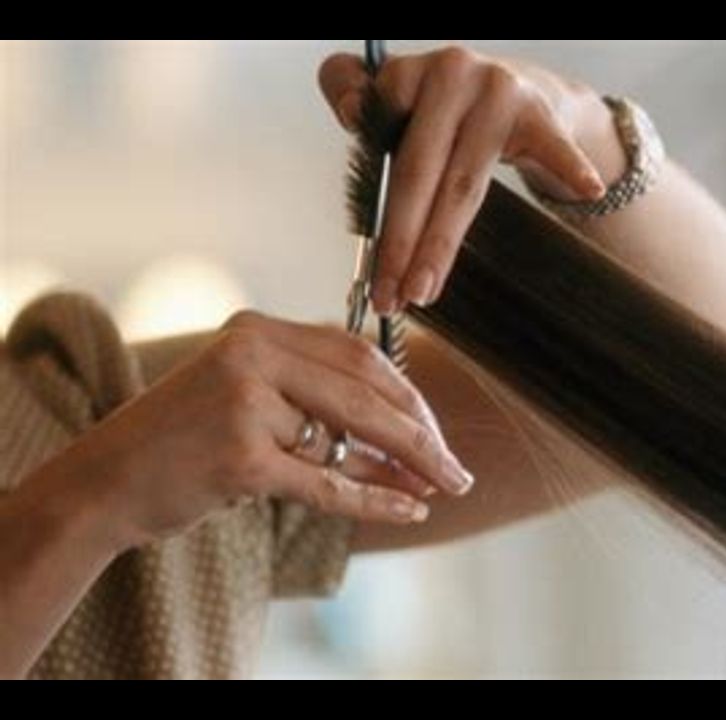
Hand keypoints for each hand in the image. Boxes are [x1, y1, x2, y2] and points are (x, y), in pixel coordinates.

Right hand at [38, 310, 473, 550]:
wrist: (102, 482)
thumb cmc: (185, 446)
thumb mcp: (251, 404)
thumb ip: (319, 406)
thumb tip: (410, 443)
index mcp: (259, 330)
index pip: (359, 356)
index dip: (409, 397)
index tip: (437, 433)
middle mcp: (252, 353)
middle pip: (367, 393)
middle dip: (422, 436)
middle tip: (456, 471)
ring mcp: (244, 402)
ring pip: (347, 438)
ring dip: (398, 470)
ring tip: (434, 491)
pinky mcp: (239, 455)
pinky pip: (326, 481)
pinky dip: (372, 500)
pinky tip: (408, 510)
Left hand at [318, 45, 614, 313]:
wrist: (522, 87)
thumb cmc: (447, 106)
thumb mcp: (399, 98)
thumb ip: (359, 98)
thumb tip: (349, 114)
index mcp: (409, 73)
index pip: (378, 142)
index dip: (369, 202)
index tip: (362, 255)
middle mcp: (452, 74)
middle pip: (418, 172)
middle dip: (400, 242)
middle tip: (390, 297)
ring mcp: (500, 94)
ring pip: (465, 184)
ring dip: (442, 244)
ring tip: (425, 292)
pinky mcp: (542, 113)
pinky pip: (556, 148)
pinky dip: (572, 167)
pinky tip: (587, 190)